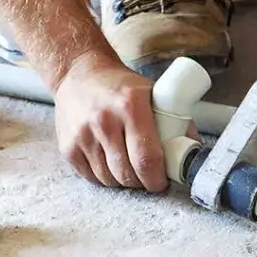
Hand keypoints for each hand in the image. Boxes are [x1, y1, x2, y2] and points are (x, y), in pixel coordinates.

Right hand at [53, 51, 166, 191]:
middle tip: (148, 177)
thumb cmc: (121, 87)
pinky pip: (91, 177)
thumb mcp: (152, 93)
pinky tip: (110, 162)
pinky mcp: (67, 147)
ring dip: (123, 180)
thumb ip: (173, 121)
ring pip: (109, 179)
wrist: (78, 74)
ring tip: (129, 166)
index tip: (163, 181)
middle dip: (142, 182)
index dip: (157, 178)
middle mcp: (104, 120)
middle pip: (127, 173)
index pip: (146, 157)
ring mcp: (82, 135)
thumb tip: (190, 152)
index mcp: (130, 105)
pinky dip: (104, 177)